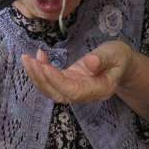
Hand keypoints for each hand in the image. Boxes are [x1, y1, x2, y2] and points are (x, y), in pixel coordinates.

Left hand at [21, 41, 135, 103]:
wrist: (121, 63)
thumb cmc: (119, 57)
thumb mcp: (115, 54)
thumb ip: (103, 59)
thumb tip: (89, 63)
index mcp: (99, 90)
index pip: (74, 91)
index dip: (57, 81)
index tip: (44, 66)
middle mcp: (85, 94)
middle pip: (58, 94)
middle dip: (41, 80)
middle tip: (29, 60)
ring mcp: (76, 90)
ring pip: (52, 90)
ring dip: (37, 77)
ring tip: (27, 58)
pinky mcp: (69, 82)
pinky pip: (52, 81)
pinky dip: (42, 70)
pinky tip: (39, 56)